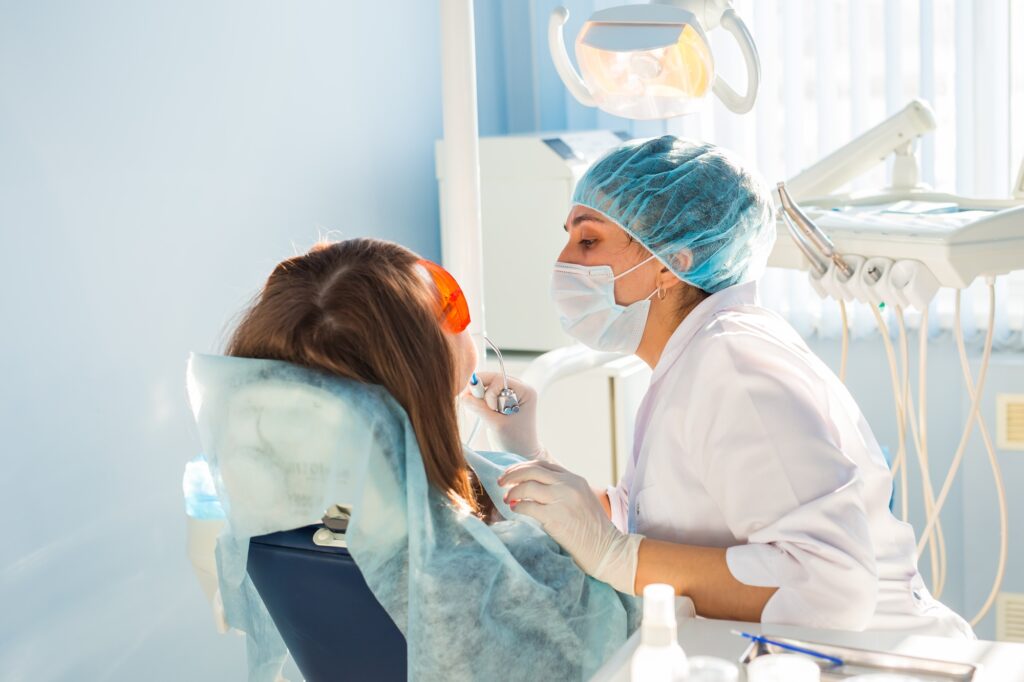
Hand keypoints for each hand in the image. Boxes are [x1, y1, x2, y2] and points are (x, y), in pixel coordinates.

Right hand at [460, 372, 544, 458]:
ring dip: (480, 396)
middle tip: (470, 403)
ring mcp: (511, 393)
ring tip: (483, 413)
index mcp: (525, 391)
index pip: (499, 379)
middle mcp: (520, 388)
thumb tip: (463, 396)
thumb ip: (480, 408)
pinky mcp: (503, 399)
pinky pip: (487, 393)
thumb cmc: (515, 441)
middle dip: (480, 390)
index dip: (487, 391)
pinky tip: (483, 412)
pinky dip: (481, 401)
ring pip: (488, 385)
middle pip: (492, 379)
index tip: (485, 407)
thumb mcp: (496, 425)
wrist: (522, 453)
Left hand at [498, 459, 641, 593]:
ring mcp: (562, 499)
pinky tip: (516, 511)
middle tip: (501, 482)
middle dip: (512, 474)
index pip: (543, 465)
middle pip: (532, 470)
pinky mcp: (554, 517)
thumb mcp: (583, 499)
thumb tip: (536, 487)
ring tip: (507, 499)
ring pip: (527, 486)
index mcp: (575, 479)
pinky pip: (527, 506)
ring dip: (512, 492)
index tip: (512, 474)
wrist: (607, 549)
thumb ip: (564, 489)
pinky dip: (517, 507)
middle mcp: (568, 485)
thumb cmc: (594, 529)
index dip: (523, 467)